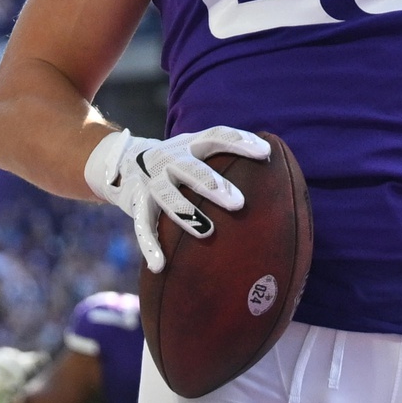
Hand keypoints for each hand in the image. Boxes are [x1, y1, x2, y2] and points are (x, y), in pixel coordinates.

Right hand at [81, 124, 267, 274]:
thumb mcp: (195, 152)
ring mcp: (150, 181)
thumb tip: (281, 181)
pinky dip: (150, 246)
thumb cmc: (175, 164)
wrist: (121, 163)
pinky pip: (142, 226)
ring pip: (168, 196)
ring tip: (206, 232)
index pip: (217, 136)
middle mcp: (168, 159)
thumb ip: (225, 162)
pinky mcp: (135, 203)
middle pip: (191, 169)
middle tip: (239, 203)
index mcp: (189, 144)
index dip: (240, 142)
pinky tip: (160, 266)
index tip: (266, 153)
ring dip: (187, 213)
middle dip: (214, 184)